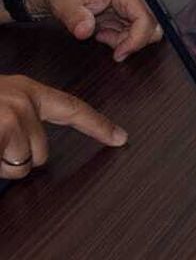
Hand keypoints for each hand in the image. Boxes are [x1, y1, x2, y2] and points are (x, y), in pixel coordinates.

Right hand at [0, 75, 126, 180]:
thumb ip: (22, 118)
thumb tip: (36, 149)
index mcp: (27, 91)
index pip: (73, 109)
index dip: (98, 125)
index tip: (120, 137)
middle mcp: (24, 102)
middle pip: (42, 153)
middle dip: (19, 158)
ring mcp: (12, 118)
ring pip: (22, 166)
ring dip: (2, 165)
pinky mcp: (2, 131)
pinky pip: (7, 168)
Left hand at [24, 0, 161, 60]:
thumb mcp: (65, 4)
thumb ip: (75, 17)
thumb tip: (84, 31)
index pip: (146, 18)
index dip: (136, 40)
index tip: (119, 54)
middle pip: (152, 25)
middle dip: (133, 40)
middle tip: (110, 44)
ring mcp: (133, 3)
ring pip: (146, 30)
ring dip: (126, 40)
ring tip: (103, 35)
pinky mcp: (129, 10)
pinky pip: (135, 30)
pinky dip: (121, 37)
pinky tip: (104, 32)